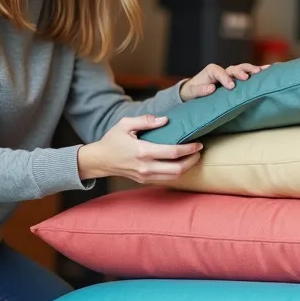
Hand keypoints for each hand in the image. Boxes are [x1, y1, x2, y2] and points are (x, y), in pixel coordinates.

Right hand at [77, 115, 201, 184]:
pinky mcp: (145, 180)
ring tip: (193, 157)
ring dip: (187, 167)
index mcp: (142, 151)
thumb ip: (145, 121)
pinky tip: (181, 163)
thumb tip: (164, 120)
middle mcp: (146, 167)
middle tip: (199, 151)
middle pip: (178, 169)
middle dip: (193, 160)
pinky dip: (177, 172)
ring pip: (174, 176)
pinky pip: (166, 179)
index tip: (198, 143)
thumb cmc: (112, 140)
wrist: (100, 160)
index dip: (189, 149)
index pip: (173, 153)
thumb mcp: (125, 124)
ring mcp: (146, 176)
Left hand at [179, 62, 268, 100]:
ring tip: (261, 71)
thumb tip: (211, 89)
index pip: (219, 72)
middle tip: (246, 77)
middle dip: (241, 71)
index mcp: (212, 71)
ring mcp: (231, 74)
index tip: (231, 86)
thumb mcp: (192, 92)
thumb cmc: (193, 91)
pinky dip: (257, 72)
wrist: (195, 92)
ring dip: (252, 70)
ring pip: (243, 69)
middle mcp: (223, 70)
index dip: (225, 78)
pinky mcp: (237, 79)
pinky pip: (248, 75)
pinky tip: (268, 70)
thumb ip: (200, 90)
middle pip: (234, 68)